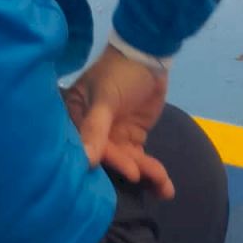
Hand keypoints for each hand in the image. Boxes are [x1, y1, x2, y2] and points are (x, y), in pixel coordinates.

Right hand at [62, 46, 173, 198]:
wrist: (149, 54)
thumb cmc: (120, 71)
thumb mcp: (106, 97)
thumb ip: (96, 128)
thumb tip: (86, 161)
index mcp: (76, 115)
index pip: (87, 144)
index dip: (106, 160)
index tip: (127, 171)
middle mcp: (92, 131)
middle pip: (109, 158)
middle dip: (130, 168)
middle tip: (145, 176)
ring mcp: (113, 136)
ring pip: (127, 162)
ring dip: (146, 174)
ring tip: (164, 185)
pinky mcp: (132, 139)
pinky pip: (140, 160)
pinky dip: (153, 174)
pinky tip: (166, 188)